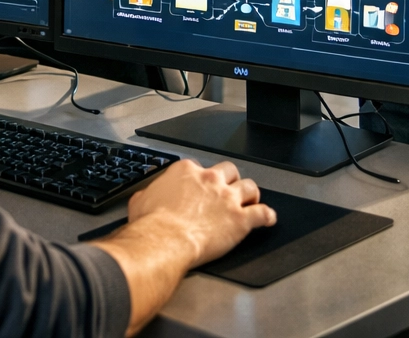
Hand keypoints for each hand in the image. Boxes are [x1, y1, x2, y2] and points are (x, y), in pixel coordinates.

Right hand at [122, 159, 274, 267]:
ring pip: (249, 187)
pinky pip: (262, 213)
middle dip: (230, 179)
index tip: (200, 186)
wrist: (165, 241)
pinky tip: (268, 218)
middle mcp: (210, 180)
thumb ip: (147, 195)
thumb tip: (144, 198)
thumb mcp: (140, 201)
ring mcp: (227, 198)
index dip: (201, 178)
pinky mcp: (240, 220)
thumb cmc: (152, 224)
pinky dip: (267, 216)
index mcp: (186, 171)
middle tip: (229, 189)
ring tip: (251, 200)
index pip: (199, 167)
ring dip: (251, 194)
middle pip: (229, 170)